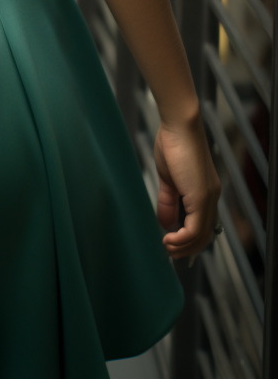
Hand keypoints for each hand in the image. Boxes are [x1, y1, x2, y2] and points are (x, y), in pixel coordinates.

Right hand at [154, 110, 221, 264]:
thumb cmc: (173, 144)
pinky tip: (169, 238)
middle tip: (169, 252)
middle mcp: (212, 197)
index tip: (172, 244)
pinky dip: (182, 239)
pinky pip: (195, 228)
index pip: (203, 225)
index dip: (189, 240)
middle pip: (205, 236)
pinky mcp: (201, 197)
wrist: (179, 126)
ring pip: (201, 236)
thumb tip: (167, 224)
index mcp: (205, 192)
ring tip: (167, 248)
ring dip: (183, 247)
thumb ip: (168, 202)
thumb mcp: (167, 179)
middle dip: (186, 249)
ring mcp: (208, 198)